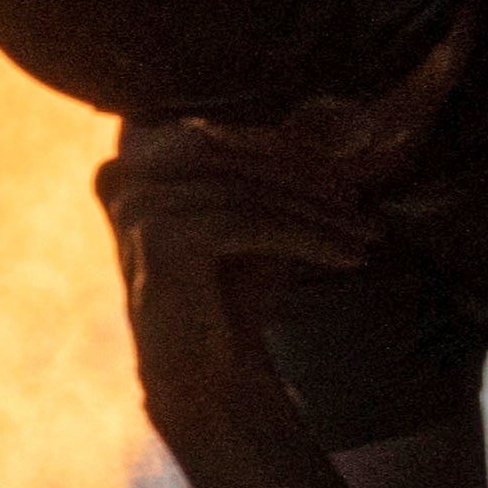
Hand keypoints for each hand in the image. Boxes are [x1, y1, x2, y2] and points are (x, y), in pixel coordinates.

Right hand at [97, 57, 456, 293]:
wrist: (204, 376)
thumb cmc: (230, 293)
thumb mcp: (251, 214)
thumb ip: (270, 165)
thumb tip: (336, 111)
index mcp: (132, 160)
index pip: (218, 133)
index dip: (282, 147)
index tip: (341, 171)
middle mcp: (122, 175)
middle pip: (232, 155)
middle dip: (305, 177)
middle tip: (360, 201)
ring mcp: (137, 205)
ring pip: (246, 191)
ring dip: (316, 214)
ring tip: (365, 236)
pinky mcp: (162, 238)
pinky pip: (249, 223)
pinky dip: (307, 238)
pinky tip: (348, 257)